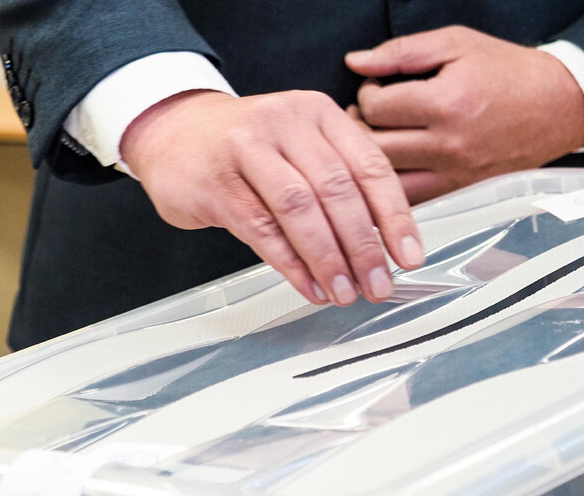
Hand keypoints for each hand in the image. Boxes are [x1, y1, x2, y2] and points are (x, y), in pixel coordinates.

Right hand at [120, 89, 424, 306]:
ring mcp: (246, 149)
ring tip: (345, 292)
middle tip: (379, 285)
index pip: (370, 167)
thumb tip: (385, 244)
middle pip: (337, 190)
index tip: (410, 256)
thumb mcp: (302, 147)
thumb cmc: (251, 148)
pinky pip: (261, 229)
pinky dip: (291, 264)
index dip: (395, 216)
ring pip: (300, 209)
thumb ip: (343, 184)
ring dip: (328, 258)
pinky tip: (310, 286)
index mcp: (319, 114)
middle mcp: (285, 123)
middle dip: (364, 246)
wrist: (173, 132)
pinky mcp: (215, 182)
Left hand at [345, 26, 583, 203]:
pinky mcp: (463, 194)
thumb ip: (401, 52)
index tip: (377, 88)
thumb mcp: (456, 44)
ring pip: (388, 184)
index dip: (366, 94)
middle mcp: (450, 146)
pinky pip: (413, 202)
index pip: (376, 109)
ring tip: (376, 142)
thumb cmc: (509, 72)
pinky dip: (394, 188)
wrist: (559, 106)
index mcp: (447, 104)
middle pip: (374, 151)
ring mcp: (457, 176)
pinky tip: (393, 168)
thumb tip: (356, 62)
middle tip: (364, 117)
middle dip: (359, 131)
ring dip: (372, 165)